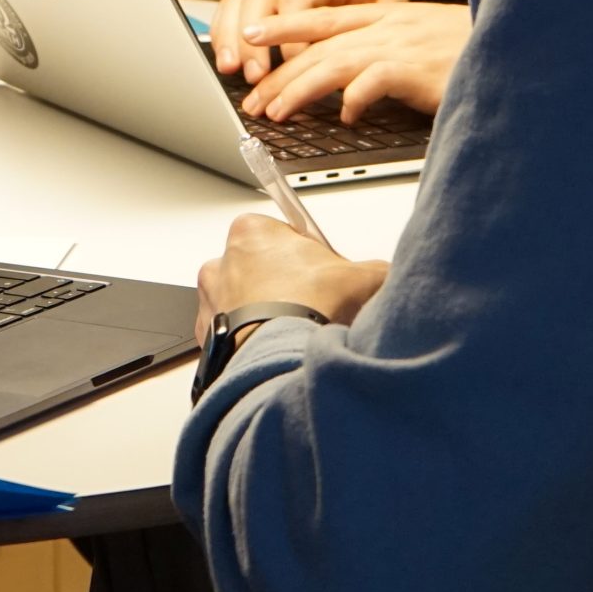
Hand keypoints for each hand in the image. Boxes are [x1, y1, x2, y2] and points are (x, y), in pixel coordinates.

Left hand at [194, 212, 388, 335]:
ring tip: (297, 332)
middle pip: (259, 269)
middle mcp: (221, 264)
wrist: (281, 359)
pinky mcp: (208, 340)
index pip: (281, 235)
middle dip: (284, 286)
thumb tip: (384, 277)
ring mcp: (211, 304)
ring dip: (265, 316)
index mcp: (251, 232)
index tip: (323, 274)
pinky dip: (251, 343)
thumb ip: (375, 270)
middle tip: (313, 305)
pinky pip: (233, 338)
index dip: (308, 257)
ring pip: (243, 304)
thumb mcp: (363, 277)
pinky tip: (279, 351)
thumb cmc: (307, 309)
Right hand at [212, 0, 407, 82]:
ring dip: (231, 38)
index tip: (294, 65)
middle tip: (256, 74)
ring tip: (231, 70)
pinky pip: (231, 8)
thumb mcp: (383, 11)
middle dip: (253, 39)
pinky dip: (222, 34)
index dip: (292, 33)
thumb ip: (366, 33)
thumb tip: (353, 72)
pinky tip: (224, 61)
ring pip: (240, 2)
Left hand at [238, 2, 470, 122]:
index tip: (249, 33)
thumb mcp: (424, 42)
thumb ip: (388, 54)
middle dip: (280, 74)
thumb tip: (350, 87)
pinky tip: (343, 117)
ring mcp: (405, 45)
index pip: (323, 17)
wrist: (520, 44)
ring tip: (277, 112)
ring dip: (301, 89)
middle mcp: (390, 26)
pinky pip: (375, 81)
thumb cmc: (474, 49)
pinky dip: (355, 98)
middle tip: (253, 101)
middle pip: (319, 47)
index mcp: (388, 15)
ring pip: (336, 62)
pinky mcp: (421, 69)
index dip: (283, 24)